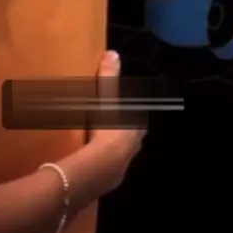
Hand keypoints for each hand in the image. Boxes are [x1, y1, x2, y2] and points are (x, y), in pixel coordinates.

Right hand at [87, 51, 145, 193]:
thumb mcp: (107, 99)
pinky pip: (109, 168)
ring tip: (101, 146)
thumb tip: (113, 53)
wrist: (102, 165)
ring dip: (114, 150)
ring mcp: (124, 165)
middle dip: (124, 133)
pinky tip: (94, 163)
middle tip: (112, 127)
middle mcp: (134, 147)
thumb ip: (109, 77)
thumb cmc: (108, 128)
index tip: (124, 110)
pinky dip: (103, 164)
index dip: (132, 114)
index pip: (138, 118)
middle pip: (132, 138)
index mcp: (136, 127)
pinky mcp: (111, 179)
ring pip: (122, 154)